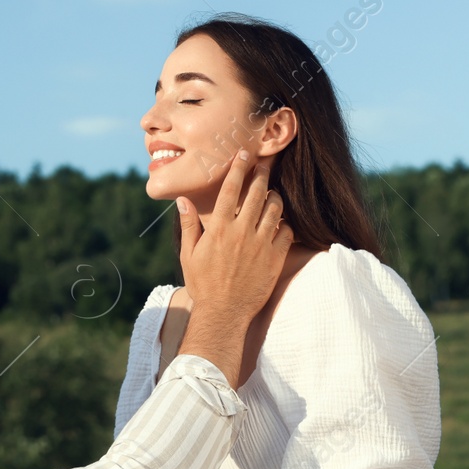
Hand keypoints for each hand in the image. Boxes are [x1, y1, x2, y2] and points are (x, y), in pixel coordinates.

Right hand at [174, 150, 293, 386]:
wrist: (224, 314)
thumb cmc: (203, 285)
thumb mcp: (189, 255)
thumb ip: (188, 225)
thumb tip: (182, 200)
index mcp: (219, 228)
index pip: (231, 189)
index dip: (238, 168)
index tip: (243, 154)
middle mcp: (241, 232)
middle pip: (257, 193)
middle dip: (262, 174)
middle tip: (265, 164)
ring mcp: (261, 245)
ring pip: (275, 209)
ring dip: (275, 197)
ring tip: (272, 194)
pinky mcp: (275, 259)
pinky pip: (287, 232)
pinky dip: (285, 223)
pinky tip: (279, 223)